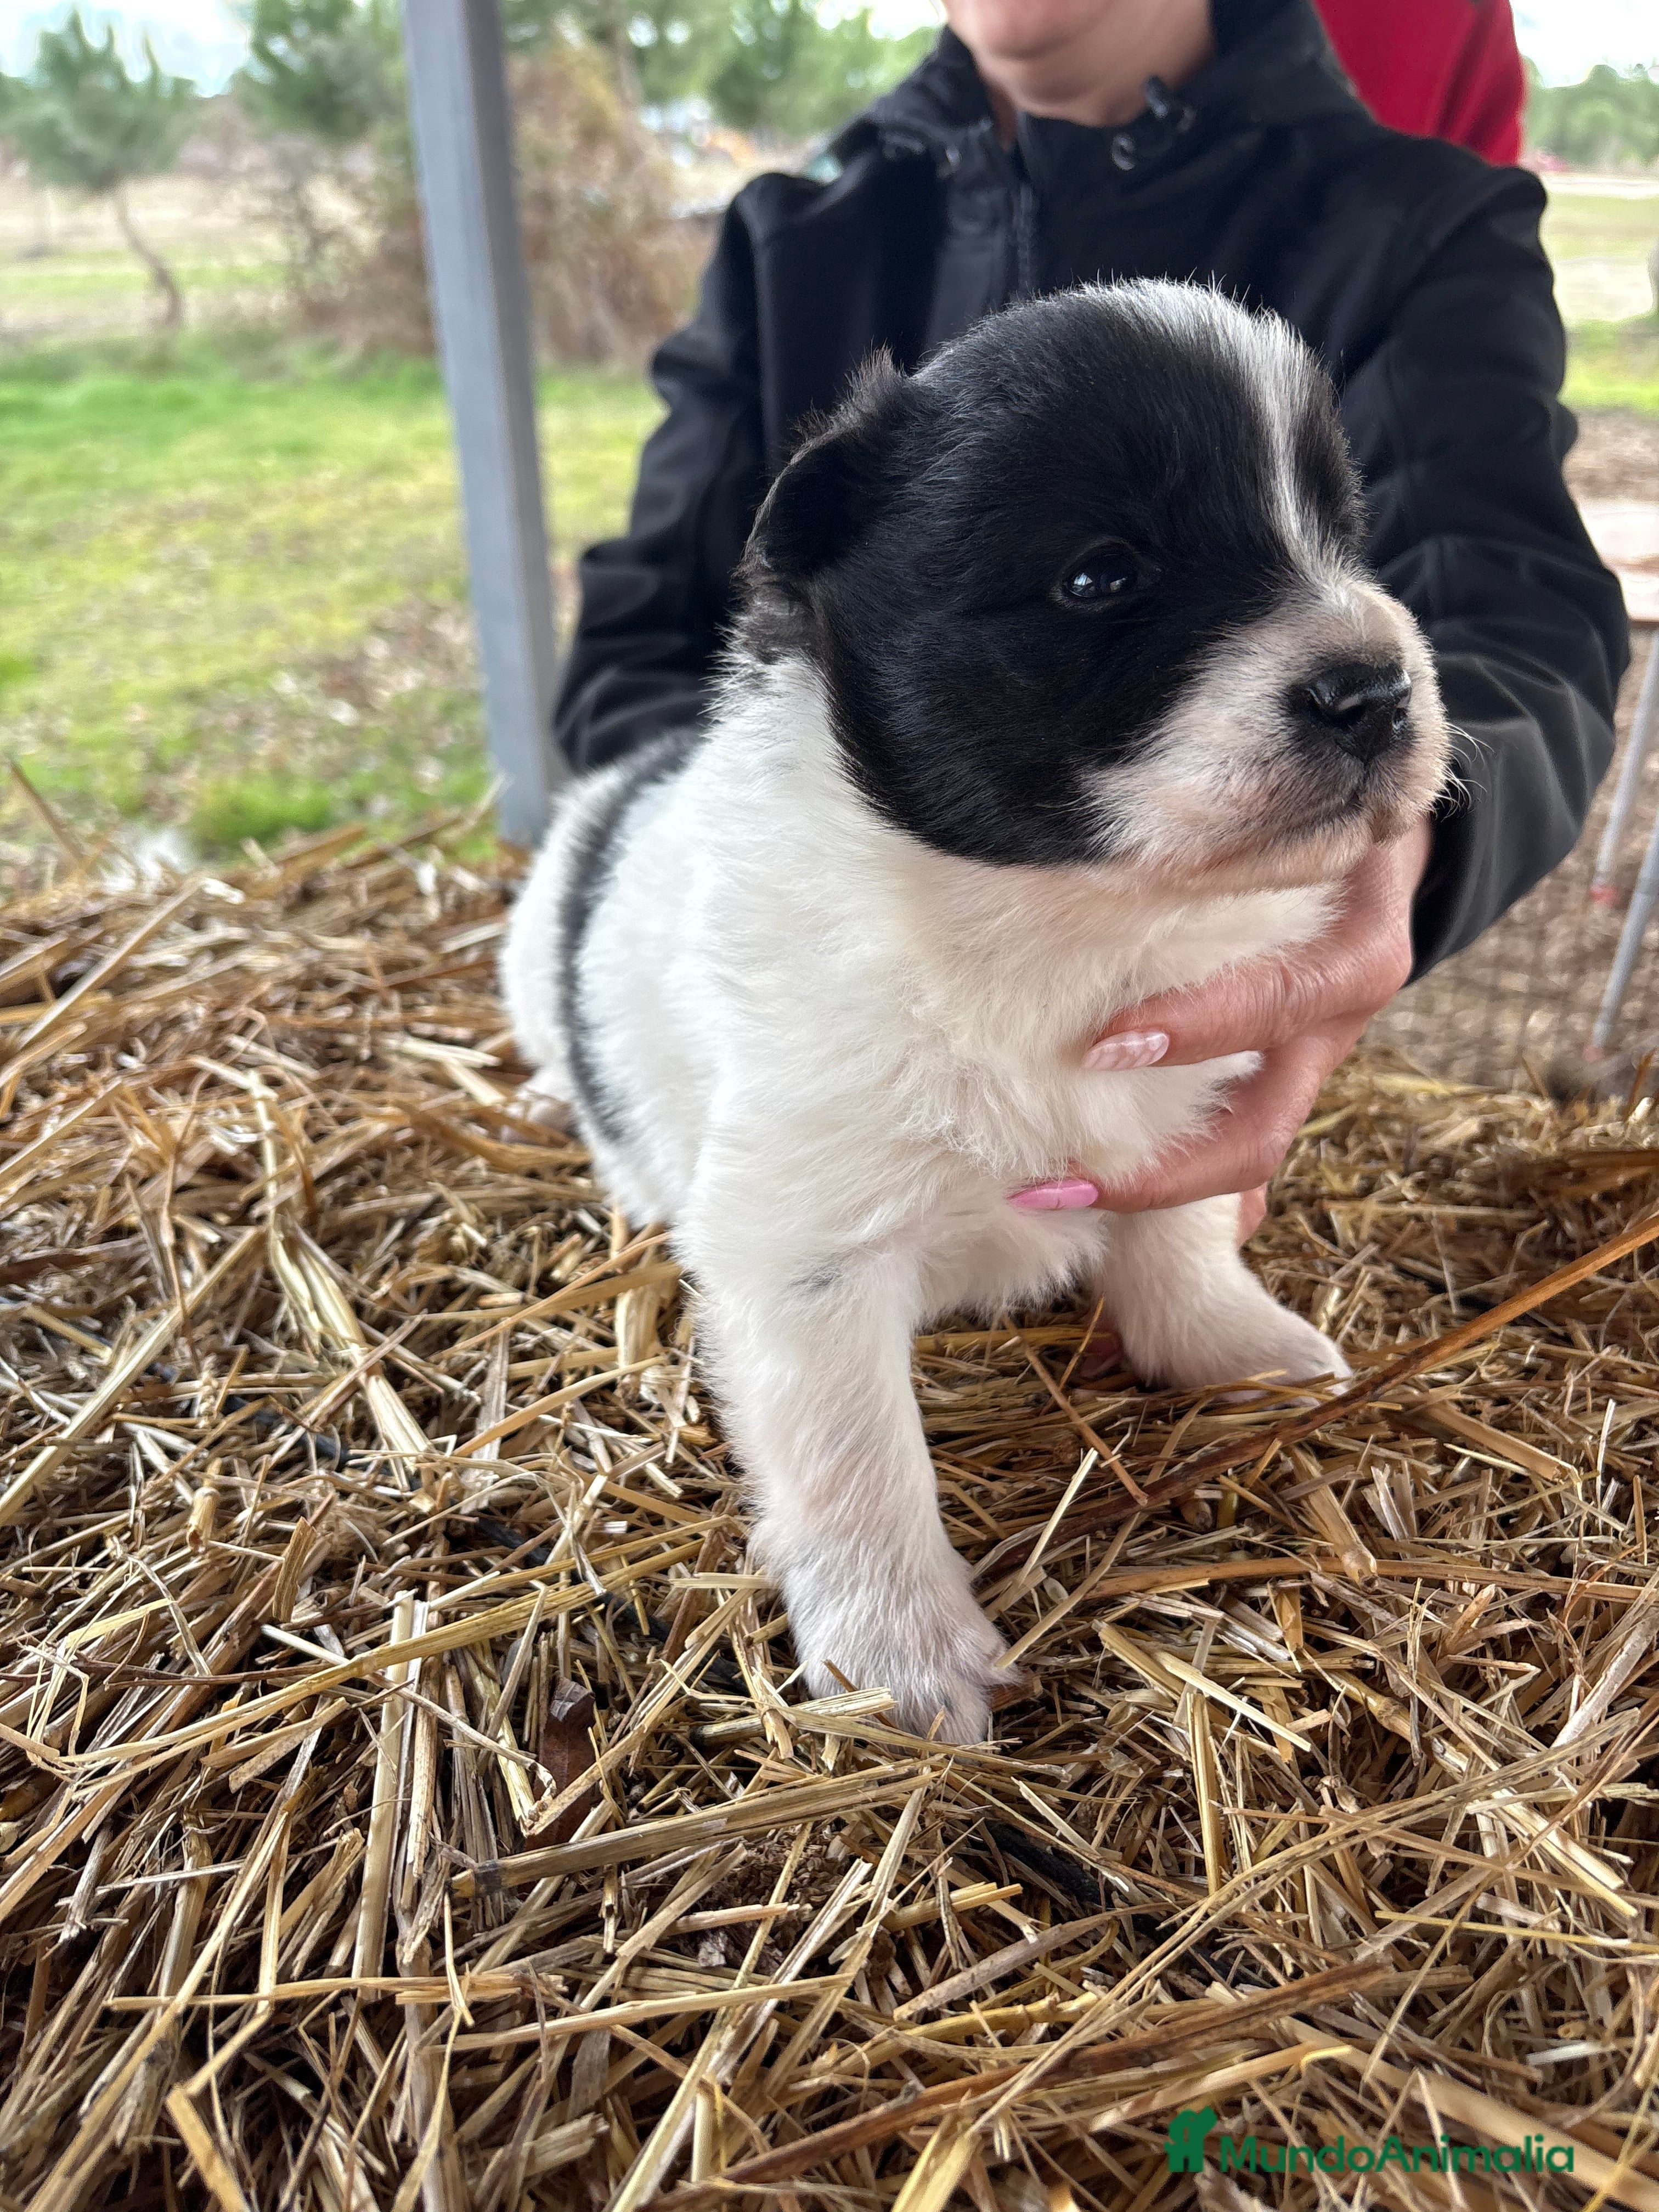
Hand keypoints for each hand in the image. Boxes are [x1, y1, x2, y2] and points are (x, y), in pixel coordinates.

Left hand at [1011, 824, 1431, 1230]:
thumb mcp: (1293, 835)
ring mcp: (1316, 1070)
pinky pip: (1242, 1155)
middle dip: (1159, 1169)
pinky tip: (1104, 1209)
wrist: (1377, 848)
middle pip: (1260, 1132)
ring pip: (1248, 1158)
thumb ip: (1233, 856)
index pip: (1276, 1005)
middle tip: (1055, 1177)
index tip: (1102, 1047)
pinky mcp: (1293, 1088)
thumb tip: (1137, 865)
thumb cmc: (1310, 830)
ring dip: (1158, 1191)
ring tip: (1053, 1195)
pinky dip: (1186, 1193)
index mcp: (1352, 956)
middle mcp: (1337, 1031)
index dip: (1194, 1030)